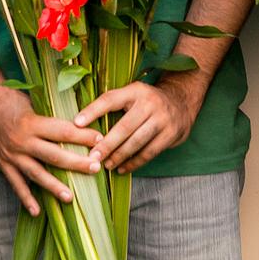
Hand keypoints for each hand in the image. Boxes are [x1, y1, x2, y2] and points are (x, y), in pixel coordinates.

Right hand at [0, 81, 102, 214]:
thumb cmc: (10, 98)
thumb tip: (78, 125)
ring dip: (54, 186)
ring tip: (70, 198)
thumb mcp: (33, 102)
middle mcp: (22, 141)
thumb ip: (51, 117)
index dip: (83, 136)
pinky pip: (16, 184)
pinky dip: (26, 198)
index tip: (100, 139)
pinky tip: (36, 211)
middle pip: (54, 156)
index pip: (62, 132)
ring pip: (36, 174)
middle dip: (76, 163)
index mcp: (31, 123)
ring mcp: (12, 155)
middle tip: (95, 168)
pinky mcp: (3, 163)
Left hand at [73, 76, 202, 173]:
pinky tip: (123, 168)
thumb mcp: (133, 94)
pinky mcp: (171, 133)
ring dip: (119, 156)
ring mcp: (162, 119)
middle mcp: (150, 103)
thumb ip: (114, 105)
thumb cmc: (147, 101)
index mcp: (135, 91)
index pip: (110, 99)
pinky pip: (149, 152)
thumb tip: (82, 124)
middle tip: (92, 157)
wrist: (182, 100)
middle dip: (106, 144)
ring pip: (136, 142)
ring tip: (106, 165)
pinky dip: (135, 162)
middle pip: (124, 126)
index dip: (93, 110)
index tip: (76, 123)